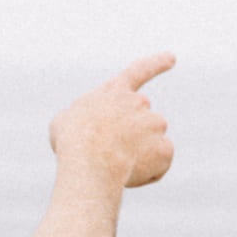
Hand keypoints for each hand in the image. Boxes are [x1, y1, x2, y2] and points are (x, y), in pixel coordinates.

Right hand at [49, 54, 175, 192]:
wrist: (90, 158)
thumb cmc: (72, 141)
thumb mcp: (65, 122)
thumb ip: (82, 120)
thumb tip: (88, 132)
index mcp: (116, 92)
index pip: (138, 72)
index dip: (155, 65)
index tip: (172, 59)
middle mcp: (141, 103)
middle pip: (141, 124)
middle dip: (131, 139)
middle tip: (109, 156)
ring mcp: (155, 124)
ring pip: (150, 147)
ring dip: (136, 159)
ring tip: (114, 168)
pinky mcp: (164, 150)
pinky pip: (159, 166)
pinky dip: (147, 175)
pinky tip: (128, 177)